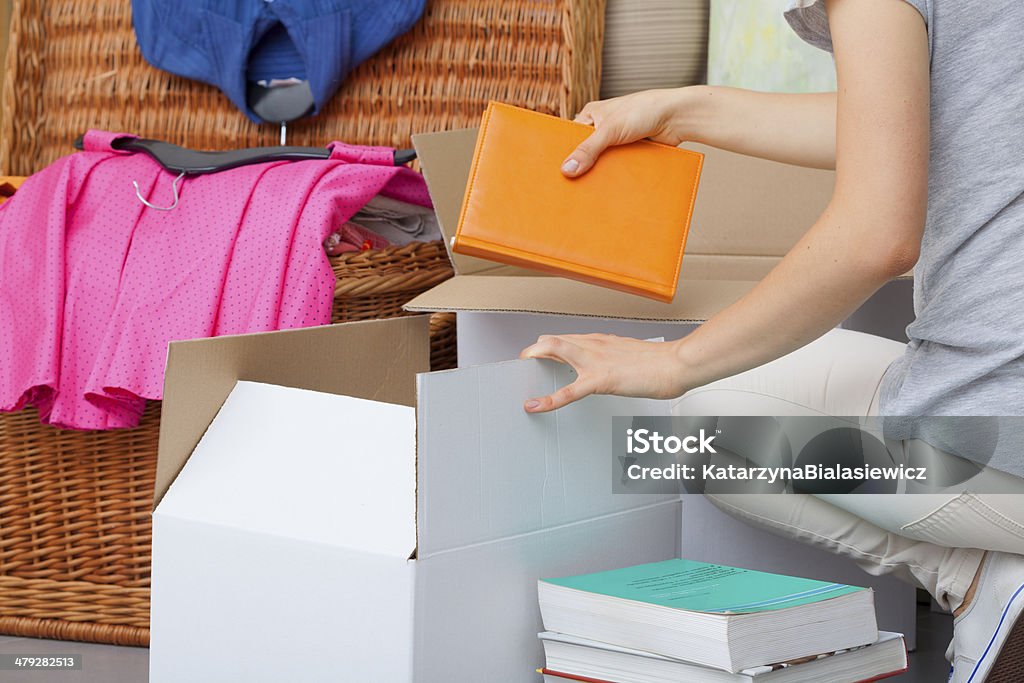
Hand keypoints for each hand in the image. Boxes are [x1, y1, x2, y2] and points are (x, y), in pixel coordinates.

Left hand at [519, 334, 690, 412]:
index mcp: (602, 341)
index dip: (548, 346)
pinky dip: (548, 400)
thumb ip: (615, 359)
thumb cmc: (660, 364)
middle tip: (523, 362)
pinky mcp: (601, 379)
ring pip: (555, 351)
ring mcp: (596, 360)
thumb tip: (609, 366)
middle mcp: (595, 345)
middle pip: (554, 340)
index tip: (538, 354)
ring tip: (521, 370)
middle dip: (534, 350)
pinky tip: (535, 405)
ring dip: (534, 358)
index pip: (567, 338)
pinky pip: (569, 391)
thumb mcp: (631, 356)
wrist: (678, 364)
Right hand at [561, 88, 692, 176]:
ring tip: (590, 191)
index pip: (570, 137)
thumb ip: (588, 150)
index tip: (557, 172)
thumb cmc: (645, 110)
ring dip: (601, 174)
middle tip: (572, 186)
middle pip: (586, 152)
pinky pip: (618, 167)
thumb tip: (566, 170)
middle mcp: (603, 127)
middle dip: (583, 167)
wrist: (677, 117)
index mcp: (592, 114)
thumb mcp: (610, 130)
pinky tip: (611, 188)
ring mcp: (617, 141)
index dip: (564, 154)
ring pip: (602, 162)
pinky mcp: (631, 152)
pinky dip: (616, 176)